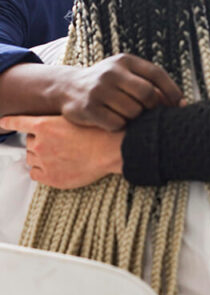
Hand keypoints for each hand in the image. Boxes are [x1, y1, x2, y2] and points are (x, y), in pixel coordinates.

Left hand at [0, 115, 122, 188]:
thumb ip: (57, 122)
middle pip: (29, 141)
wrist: (112, 150)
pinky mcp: (51, 177)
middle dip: (39, 141)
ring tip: (60, 154)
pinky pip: (34, 173)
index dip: (9, 121)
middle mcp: (40, 143)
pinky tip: (54, 166)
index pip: (18, 122)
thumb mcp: (77, 117)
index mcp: (44, 125)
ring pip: (31, 158)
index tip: (3, 121)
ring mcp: (44, 161)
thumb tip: (49, 127)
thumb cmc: (100, 132)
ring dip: (40, 155)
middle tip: (57, 142)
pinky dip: (41, 170)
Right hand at [55, 54, 182, 130]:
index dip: (172, 91)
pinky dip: (119, 126)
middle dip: (153, 107)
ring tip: (126, 113)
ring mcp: (98, 90)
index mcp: (125, 61)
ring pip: (133, 112)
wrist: (67, 87)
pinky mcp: (88, 108)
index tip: (179, 105)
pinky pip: (117, 124)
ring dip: (135, 118)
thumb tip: (182, 104)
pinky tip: (112, 119)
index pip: (157, 74)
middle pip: (147, 94)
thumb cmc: (108, 83)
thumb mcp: (126, 74)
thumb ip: (151, 83)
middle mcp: (111, 72)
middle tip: (149, 112)